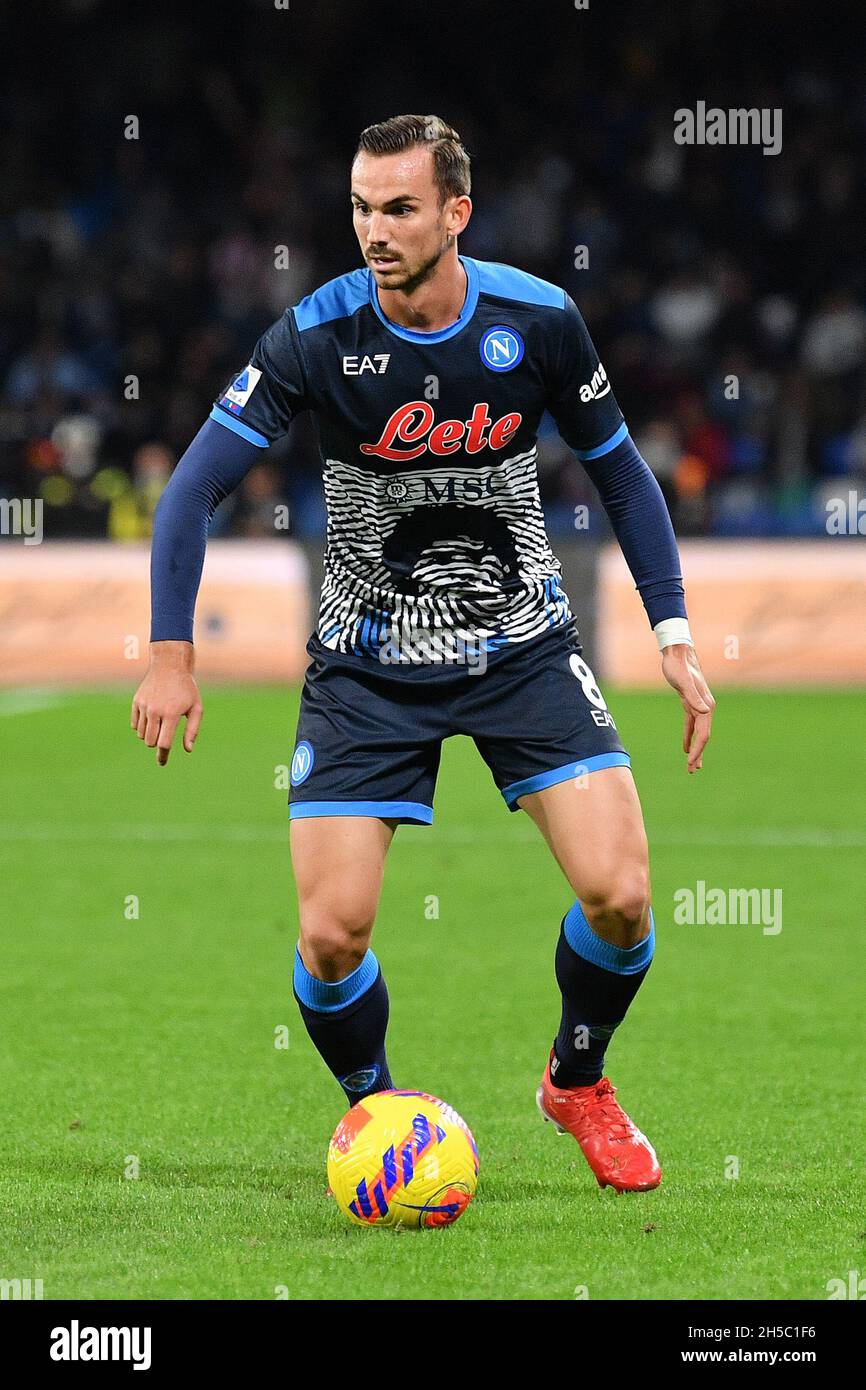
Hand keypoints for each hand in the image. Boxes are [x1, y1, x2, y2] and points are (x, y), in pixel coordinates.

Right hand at [131, 641, 202, 765]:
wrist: (169, 666)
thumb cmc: (186, 689)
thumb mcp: (196, 708)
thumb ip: (192, 730)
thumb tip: (188, 749)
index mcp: (171, 714)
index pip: (164, 743)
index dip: (163, 756)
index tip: (162, 763)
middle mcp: (155, 711)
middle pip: (150, 742)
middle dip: (157, 743)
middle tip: (165, 737)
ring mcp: (144, 706)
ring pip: (142, 734)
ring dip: (150, 734)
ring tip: (161, 722)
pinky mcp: (136, 702)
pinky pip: (135, 725)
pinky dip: (142, 726)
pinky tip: (151, 718)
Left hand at [661, 643, 714, 772]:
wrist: (677, 653)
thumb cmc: (678, 666)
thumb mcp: (683, 681)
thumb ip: (692, 696)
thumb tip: (704, 711)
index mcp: (706, 705)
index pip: (703, 734)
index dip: (698, 750)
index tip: (691, 763)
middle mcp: (705, 707)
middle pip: (703, 736)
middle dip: (698, 755)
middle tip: (691, 771)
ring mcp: (699, 706)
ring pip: (699, 733)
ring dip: (696, 749)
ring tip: (692, 766)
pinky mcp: (690, 703)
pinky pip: (691, 725)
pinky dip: (689, 737)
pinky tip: (686, 748)